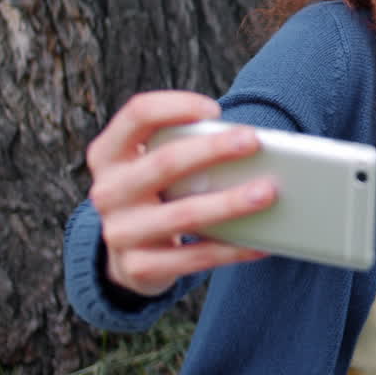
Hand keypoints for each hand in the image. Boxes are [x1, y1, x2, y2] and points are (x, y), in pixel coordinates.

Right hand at [86, 91, 275, 296]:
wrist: (126, 257)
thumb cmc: (156, 193)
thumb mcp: (152, 165)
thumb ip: (183, 148)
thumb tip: (250, 146)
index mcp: (109, 154)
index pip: (137, 114)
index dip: (175, 106)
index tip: (215, 109)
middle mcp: (108, 191)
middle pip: (164, 162)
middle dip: (212, 150)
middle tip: (253, 140)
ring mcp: (120, 232)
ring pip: (183, 215)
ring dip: (230, 203)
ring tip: (268, 192)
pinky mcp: (138, 268)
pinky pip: (193, 258)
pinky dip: (231, 249)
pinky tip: (260, 243)